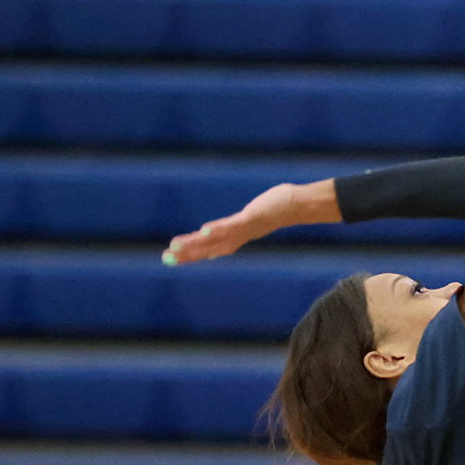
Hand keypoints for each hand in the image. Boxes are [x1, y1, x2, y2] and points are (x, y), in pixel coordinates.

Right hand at [162, 181, 332, 265]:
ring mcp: (244, 228)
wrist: (298, 206)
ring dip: (196, 244)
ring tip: (177, 247)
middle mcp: (238, 236)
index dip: (191, 254)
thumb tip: (231, 228)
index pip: (210, 248)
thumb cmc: (275, 209)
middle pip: (208, 247)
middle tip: (166, 258)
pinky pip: (232, 225)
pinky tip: (204, 231)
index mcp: (236, 237)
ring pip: (215, 238)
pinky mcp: (252, 218)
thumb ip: (237, 226)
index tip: (172, 259)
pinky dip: (218, 229)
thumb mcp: (252, 220)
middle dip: (187, 253)